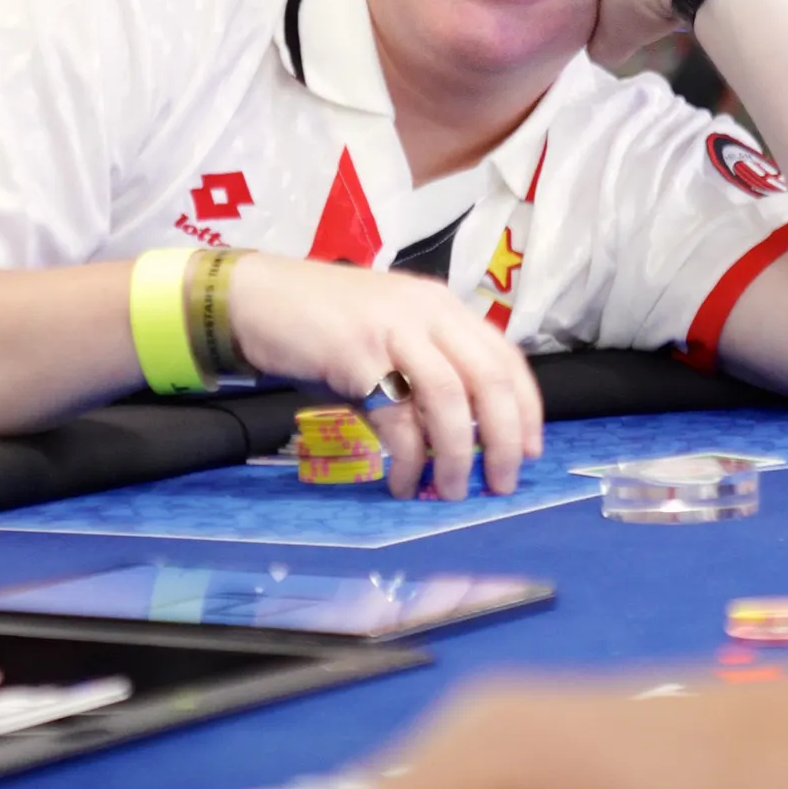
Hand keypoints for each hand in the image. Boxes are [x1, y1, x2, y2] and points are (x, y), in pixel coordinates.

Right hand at [227, 253, 542, 497]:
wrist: (257, 297)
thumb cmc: (323, 321)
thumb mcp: (390, 332)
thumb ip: (427, 366)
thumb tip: (466, 433)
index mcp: (442, 306)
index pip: (505, 357)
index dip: (527, 409)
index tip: (530, 451)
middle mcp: (427, 312)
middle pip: (489, 381)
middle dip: (505, 440)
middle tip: (502, 484)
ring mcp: (392, 330)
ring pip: (450, 402)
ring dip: (458, 456)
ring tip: (453, 491)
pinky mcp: (357, 355)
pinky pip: (398, 419)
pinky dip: (409, 460)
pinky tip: (403, 483)